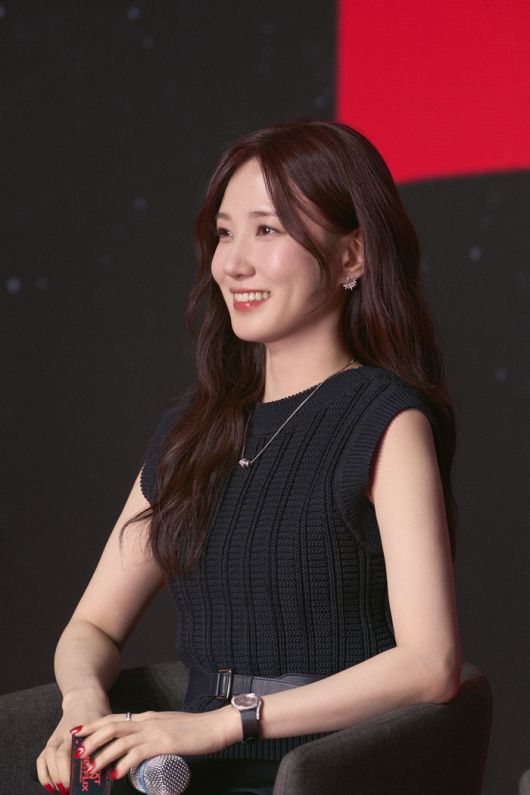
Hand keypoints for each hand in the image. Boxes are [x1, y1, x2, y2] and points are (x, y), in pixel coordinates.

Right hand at [36, 689, 110, 792]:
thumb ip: (105, 747)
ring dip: (52, 776)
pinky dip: (43, 774)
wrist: (85, 700)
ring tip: (61, 789)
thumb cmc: (98, 716)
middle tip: (70, 789)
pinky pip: (41, 759)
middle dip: (62, 776)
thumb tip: (110, 773)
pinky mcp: (50, 742)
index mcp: (79, 731)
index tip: (77, 783)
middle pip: (57, 757)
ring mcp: (55, 738)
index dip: (69, 771)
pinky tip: (50, 785)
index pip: (68, 753)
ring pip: (46, 757)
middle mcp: (64, 734)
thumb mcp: (105, 728)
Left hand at [72, 706, 240, 781]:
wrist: (217, 725)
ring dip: (102, 755)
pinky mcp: (165, 743)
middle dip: (91, 739)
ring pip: (121, 741)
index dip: (95, 726)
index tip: (79, 735)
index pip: (115, 718)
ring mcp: (156, 731)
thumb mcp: (170, 727)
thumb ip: (156, 733)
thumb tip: (141, 748)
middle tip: (77, 754)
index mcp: (148, 717)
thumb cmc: (196, 730)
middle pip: (112, 726)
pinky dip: (124, 763)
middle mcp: (148, 721)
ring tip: (90, 769)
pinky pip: (138, 753)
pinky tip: (116, 774)